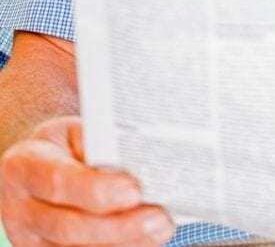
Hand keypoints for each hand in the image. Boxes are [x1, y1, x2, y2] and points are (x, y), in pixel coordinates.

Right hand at [0, 116, 174, 245]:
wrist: (34, 169)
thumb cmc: (63, 146)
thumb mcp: (73, 133)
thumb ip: (98, 145)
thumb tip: (139, 159)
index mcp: (25, 167)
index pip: (57, 182)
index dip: (96, 190)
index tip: (134, 190)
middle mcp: (20, 209)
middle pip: (68, 227)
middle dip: (118, 227)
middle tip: (159, 219)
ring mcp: (29, 241)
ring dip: (123, 244)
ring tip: (159, 231)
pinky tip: (144, 242)